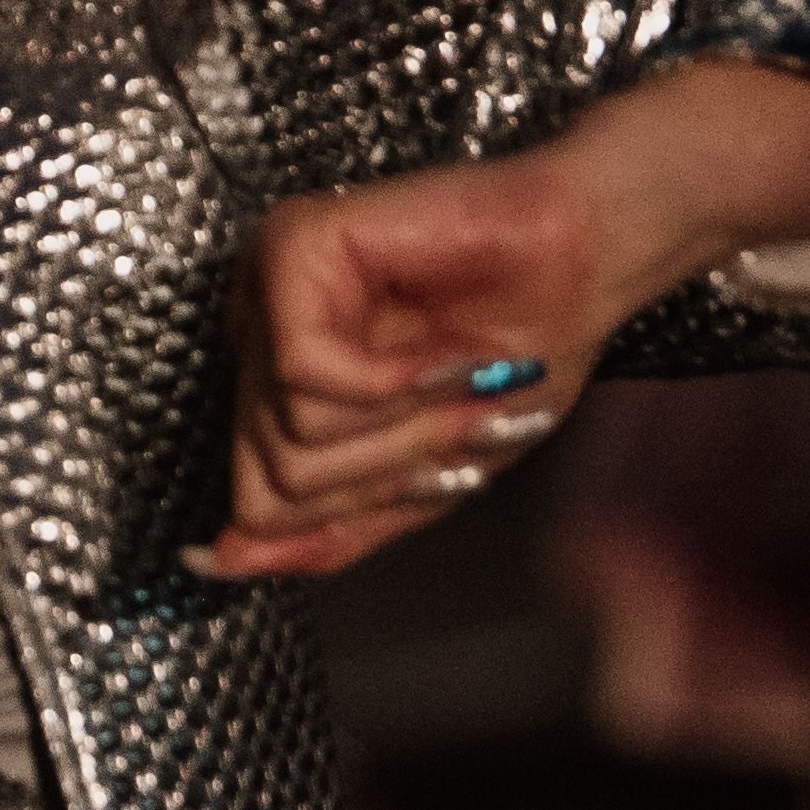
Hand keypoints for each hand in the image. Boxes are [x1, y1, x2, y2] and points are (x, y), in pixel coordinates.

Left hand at [197, 60, 809, 579]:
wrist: (588, 264)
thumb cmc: (521, 354)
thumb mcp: (425, 480)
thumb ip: (328, 528)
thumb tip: (220, 561)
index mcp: (280, 387)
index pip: (260, 503)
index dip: (364, 505)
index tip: (443, 468)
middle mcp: (258, 335)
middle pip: (272, 482)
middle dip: (388, 470)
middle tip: (460, 423)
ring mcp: (266, 289)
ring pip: (287, 435)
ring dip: (401, 426)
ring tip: (456, 377)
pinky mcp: (290, 248)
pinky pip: (301, 373)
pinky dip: (390, 382)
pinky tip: (441, 353)